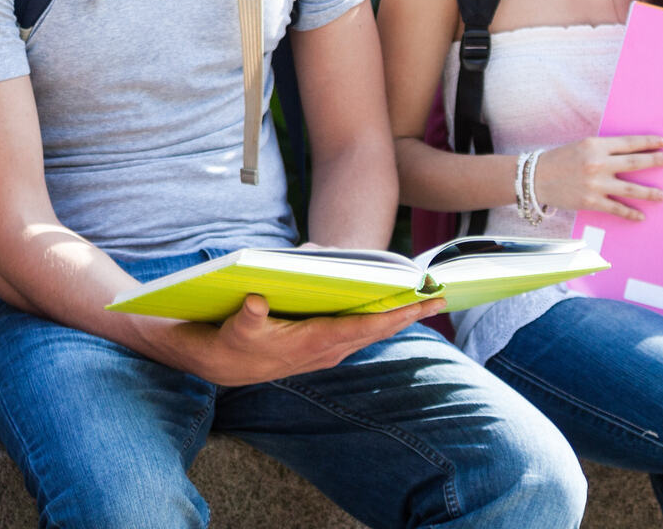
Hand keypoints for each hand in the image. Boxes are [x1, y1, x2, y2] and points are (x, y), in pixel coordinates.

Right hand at [173, 294, 442, 385]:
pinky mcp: (320, 348)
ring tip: (425, 303)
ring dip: (397, 318)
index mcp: (313, 341)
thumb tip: (257, 301)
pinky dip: (378, 321)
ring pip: (370, 333)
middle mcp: (326, 349)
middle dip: (408, 315)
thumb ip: (248, 317)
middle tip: (441, 298)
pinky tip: (390, 310)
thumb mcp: (235, 328)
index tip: (419, 304)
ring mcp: (325, 351)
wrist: (221, 365)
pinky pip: (358, 333)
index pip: (362, 327)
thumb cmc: (230, 342)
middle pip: (376, 330)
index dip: (393, 315)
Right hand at [532, 135, 662, 220]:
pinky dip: (631, 213)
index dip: (648, 142)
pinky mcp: (591, 202)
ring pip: (632, 188)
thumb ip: (604, 149)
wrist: (535, 178)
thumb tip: (630, 153)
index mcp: (595, 146)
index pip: (629, 143)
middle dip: (655, 161)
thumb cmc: (559, 160)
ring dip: (651, 192)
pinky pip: (617, 208)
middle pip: (635, 162)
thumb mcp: (581, 146)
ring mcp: (596, 184)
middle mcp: (598, 164)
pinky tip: (641, 216)